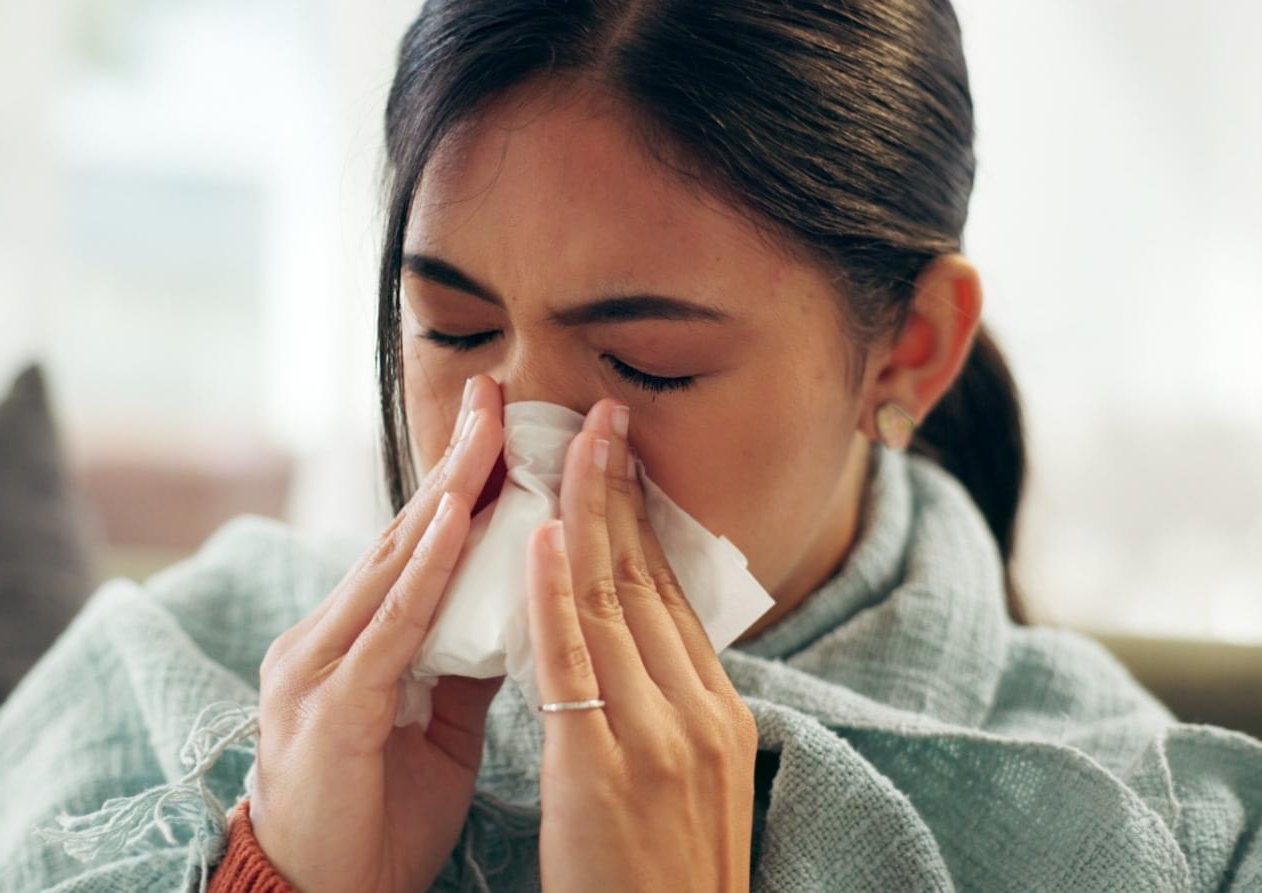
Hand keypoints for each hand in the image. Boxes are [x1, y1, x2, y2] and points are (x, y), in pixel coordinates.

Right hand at [247, 374, 508, 891]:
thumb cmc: (374, 820)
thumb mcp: (436, 729)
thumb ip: (465, 663)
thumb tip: (519, 607)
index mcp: (354, 642)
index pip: (416, 547)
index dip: (461, 485)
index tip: (504, 423)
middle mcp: (325, 638)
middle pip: (403, 535)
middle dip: (455, 463)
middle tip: (497, 392)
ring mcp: (319, 666)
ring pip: (394, 563)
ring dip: (446, 493)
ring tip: (488, 431)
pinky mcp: (329, 707)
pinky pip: (388, 626)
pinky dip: (424, 568)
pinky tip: (454, 519)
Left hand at [526, 398, 756, 891]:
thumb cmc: (666, 880)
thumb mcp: (691, 784)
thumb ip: (668, 712)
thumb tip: (639, 649)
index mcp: (719, 714)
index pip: (672, 595)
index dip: (642, 520)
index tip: (618, 458)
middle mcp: (698, 713)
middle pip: (648, 581)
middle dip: (619, 491)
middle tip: (598, 415)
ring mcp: (656, 738)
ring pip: (613, 603)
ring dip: (585, 514)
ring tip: (566, 442)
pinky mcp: (604, 770)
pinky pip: (575, 662)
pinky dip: (555, 591)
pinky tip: (542, 532)